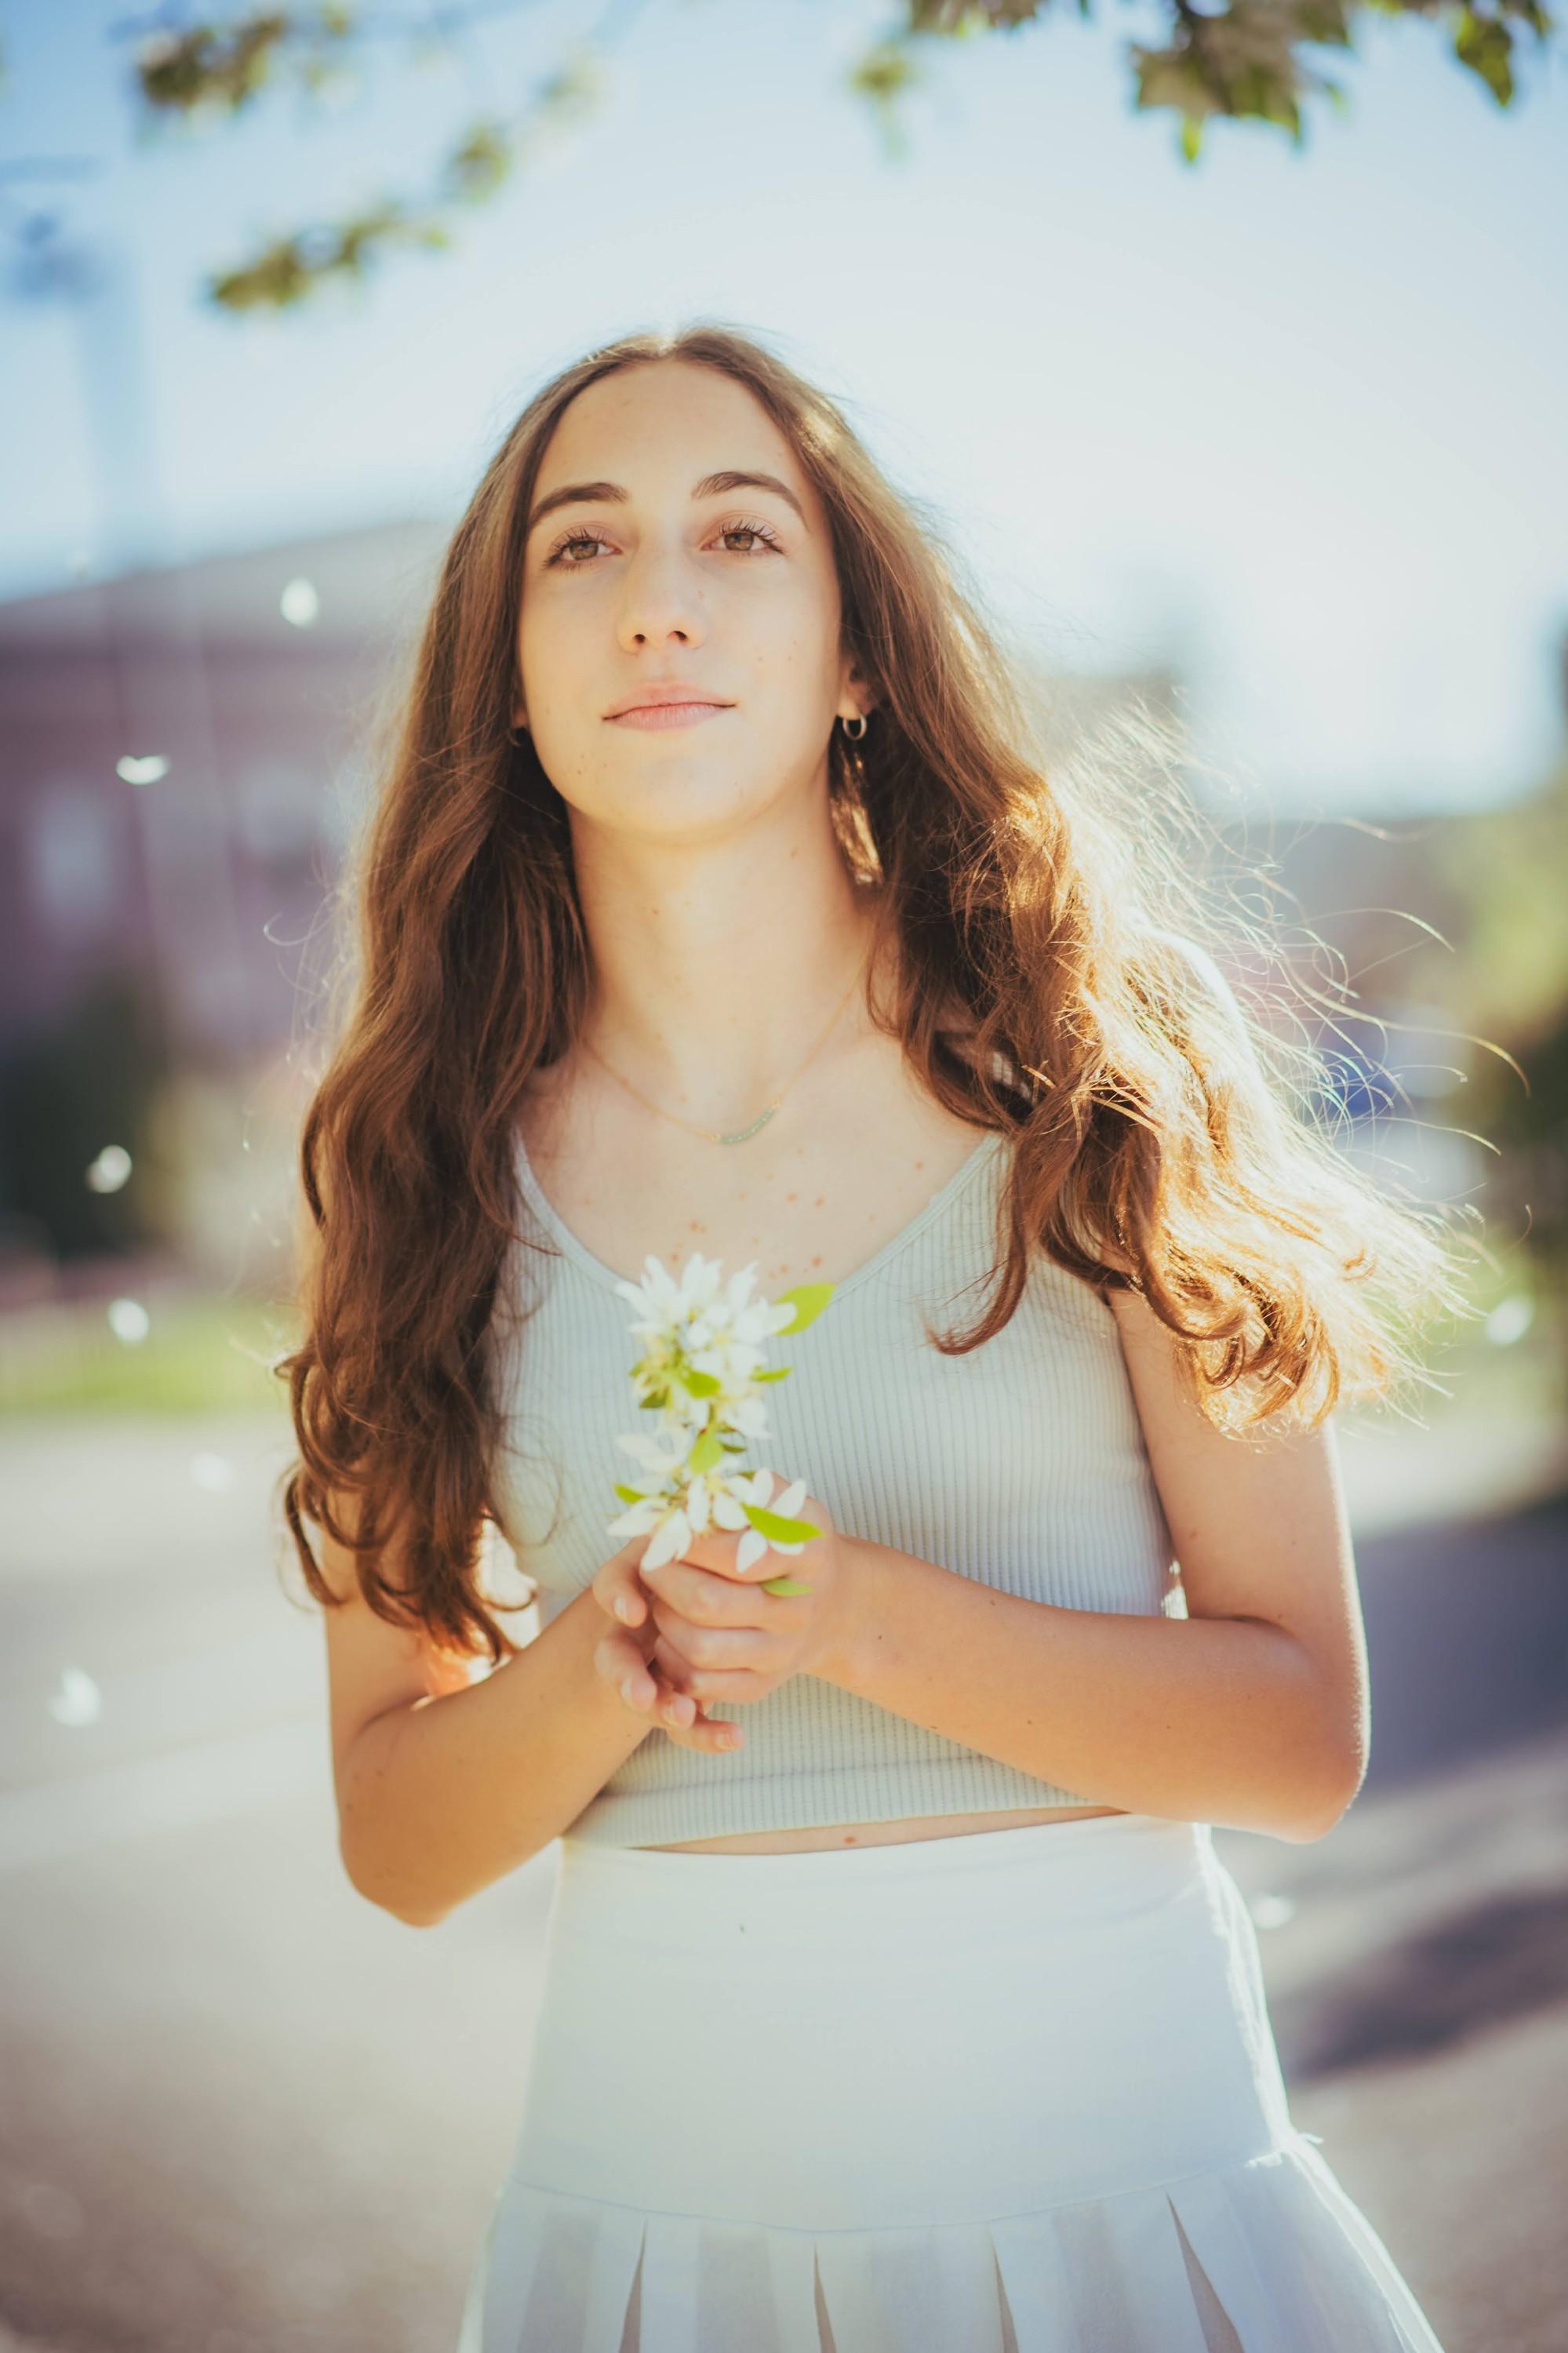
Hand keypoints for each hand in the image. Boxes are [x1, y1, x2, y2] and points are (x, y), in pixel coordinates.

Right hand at [590, 1537, 740, 1752]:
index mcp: (640, 1579)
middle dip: (626, 1678)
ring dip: (662, 1708)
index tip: (633, 1610)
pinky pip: (688, 1724)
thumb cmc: (726, 1540)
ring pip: (645, 1696)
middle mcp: (638, 1629)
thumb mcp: (716, 1521)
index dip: (618, 1596)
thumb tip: (702, 1524)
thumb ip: (704, 1522)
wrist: (754, 1584)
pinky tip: (734, 1736)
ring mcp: (656, 1665)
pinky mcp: (685, 1693)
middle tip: (641, 1696)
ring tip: (683, 1715)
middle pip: (614, 1657)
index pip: (613, 1584)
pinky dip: (707, 1733)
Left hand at [592, 1470, 864, 1742]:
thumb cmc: (788, 1541)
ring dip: (663, 1620)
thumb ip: (742, 1490)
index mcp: (807, 1554)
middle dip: (664, 1579)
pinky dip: (673, 1660)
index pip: (736, 1553)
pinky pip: (703, 1683)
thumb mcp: (782, 1502)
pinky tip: (670, 1634)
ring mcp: (781, 1653)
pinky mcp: (762, 1685)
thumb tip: (689, 1491)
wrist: (831, 1604)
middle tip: (649, 1560)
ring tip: (659, 1596)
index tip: (664, 1527)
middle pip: (708, 1603)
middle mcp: (799, 1609)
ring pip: (700, 1648)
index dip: (688, 1542)